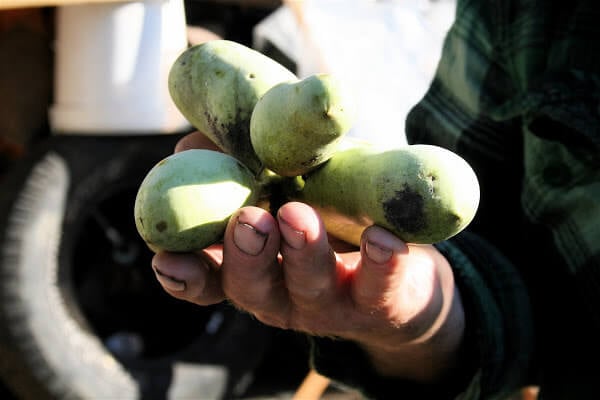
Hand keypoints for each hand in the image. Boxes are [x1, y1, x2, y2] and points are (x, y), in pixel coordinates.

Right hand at [151, 132, 465, 382]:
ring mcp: (331, 302)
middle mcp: (282, 293)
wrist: (400, 266)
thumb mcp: (285, 184)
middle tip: (249, 220)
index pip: (207, 280)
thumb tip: (189, 146)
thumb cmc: (327, 215)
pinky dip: (380, 263)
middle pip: (252, 286)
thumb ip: (242, 163)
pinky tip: (382, 237)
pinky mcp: (382, 301)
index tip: (167, 257)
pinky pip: (380, 287)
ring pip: (309, 285)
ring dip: (302, 251)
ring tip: (298, 215)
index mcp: (251, 268)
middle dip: (246, 255)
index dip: (185, 275)